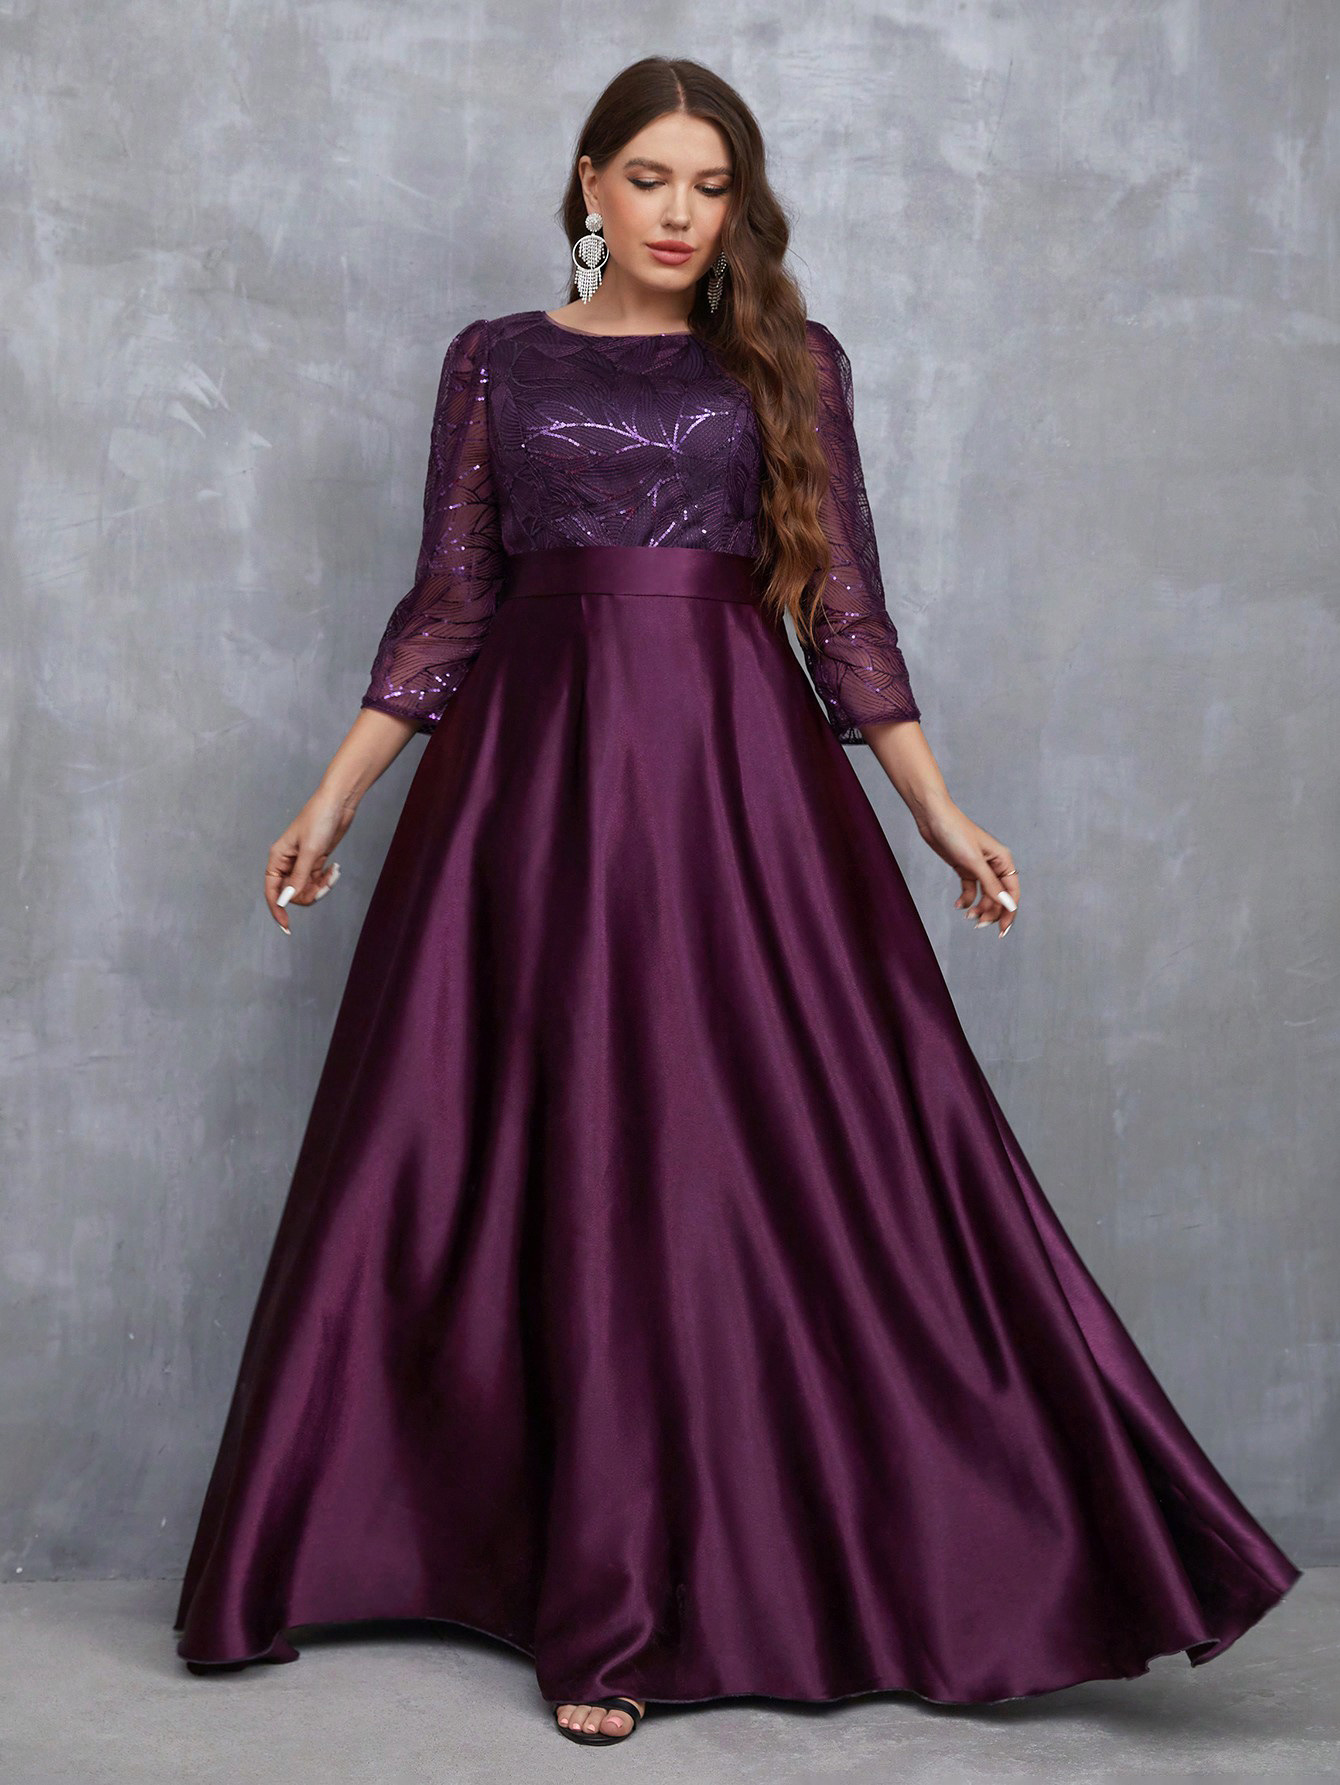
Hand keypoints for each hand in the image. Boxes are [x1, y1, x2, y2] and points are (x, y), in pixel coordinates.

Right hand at [265, 793, 357, 935]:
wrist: (338, 803)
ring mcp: (302, 863)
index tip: (287, 926)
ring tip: (333, 874)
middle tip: (324, 885)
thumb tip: (287, 899)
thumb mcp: (310, 851)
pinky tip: (335, 869)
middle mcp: (287, 863)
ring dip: (321, 887)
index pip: (272, 891)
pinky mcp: (316, 861)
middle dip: (309, 894)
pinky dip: (327, 880)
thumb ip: (298, 877)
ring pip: (306, 889)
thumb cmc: (319, 820)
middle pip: (291, 894)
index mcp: (278, 858)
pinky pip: (317, 881)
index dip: (277, 909)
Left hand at [914, 800, 1018, 935]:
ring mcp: (979, 868)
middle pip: (999, 897)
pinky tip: (958, 905)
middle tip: (977, 924)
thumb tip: (1008, 905)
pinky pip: (971, 890)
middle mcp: (994, 865)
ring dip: (979, 908)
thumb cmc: (956, 833)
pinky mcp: (965, 868)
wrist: (933, 818)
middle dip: (991, 912)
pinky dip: (966, 899)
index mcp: (1003, 861)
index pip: (1012, 893)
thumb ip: (991, 885)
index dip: (1009, 912)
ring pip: (985, 895)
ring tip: (967, 916)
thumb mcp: (974, 863)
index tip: (1002, 931)